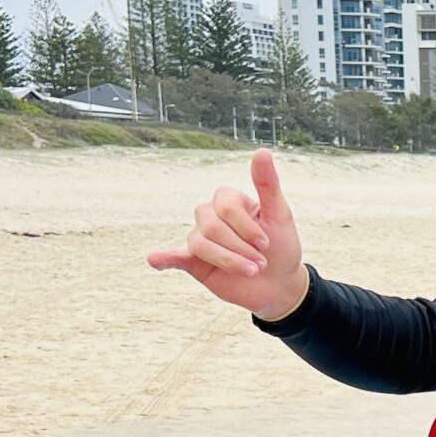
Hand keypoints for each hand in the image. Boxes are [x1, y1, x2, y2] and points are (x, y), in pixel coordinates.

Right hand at [145, 148, 307, 320]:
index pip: (225, 205)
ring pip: (200, 244)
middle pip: (212, 226)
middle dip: (240, 247)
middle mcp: (211, 216)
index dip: (246, 227)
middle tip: (261, 263)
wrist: (280, 284)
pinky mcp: (195, 262)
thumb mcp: (280, 214)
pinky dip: (165, 258)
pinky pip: (176, 257)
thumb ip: (267, 185)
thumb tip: (262, 151)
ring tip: (251, 272)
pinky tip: (154, 259)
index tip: (266, 243)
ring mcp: (202, 239)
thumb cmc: (281, 246)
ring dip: (228, 260)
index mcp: (229, 201)